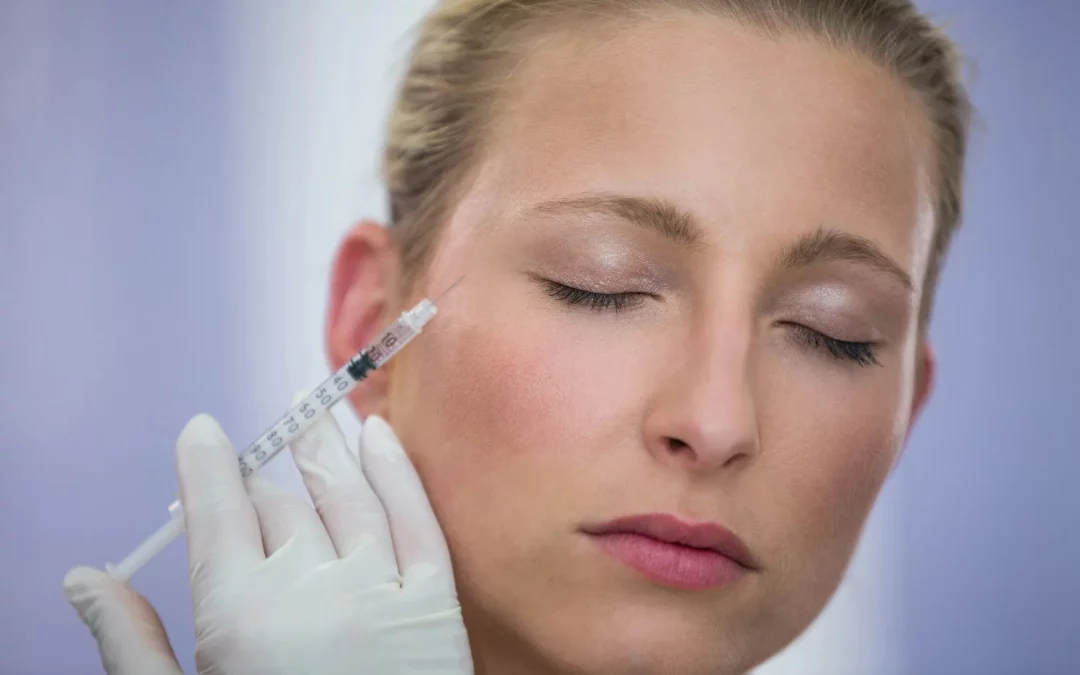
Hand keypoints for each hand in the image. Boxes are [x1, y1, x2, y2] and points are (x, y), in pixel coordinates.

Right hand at [64, 404, 473, 674]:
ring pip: (346, 492)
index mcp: (239, 613)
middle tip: (252, 451)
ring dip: (324, 446)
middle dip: (258, 472)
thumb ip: (131, 645)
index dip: (206, 463)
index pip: (217, 509)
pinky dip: (396, 471)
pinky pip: (417, 518)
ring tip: (312, 411)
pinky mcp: (435, 606)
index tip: (202, 430)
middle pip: (277, 502)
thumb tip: (84, 576)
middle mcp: (310, 587)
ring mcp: (380, 591)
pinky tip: (378, 434)